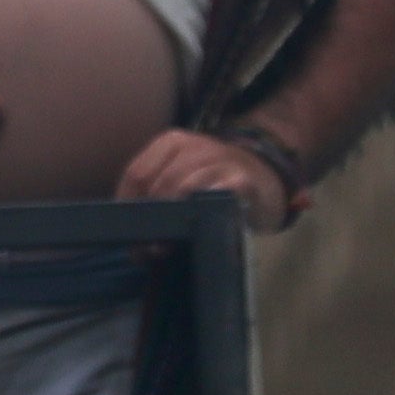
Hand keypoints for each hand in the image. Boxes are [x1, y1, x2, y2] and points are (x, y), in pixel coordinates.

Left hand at [119, 127, 302, 233]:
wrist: (266, 178)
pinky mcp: (242, 181)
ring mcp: (220, 160)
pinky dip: (201, 219)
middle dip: (149, 221)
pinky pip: (214, 199)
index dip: (128, 208)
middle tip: (148, 251)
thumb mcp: (181, 179)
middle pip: (157, 185)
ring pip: (182, 191)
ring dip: (171, 225)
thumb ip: (156, 198)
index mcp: (171, 142)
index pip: (136, 174)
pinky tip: (197, 233)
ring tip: (166, 249)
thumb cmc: (213, 183)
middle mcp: (194, 146)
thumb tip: (134, 243)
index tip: (129, 236)